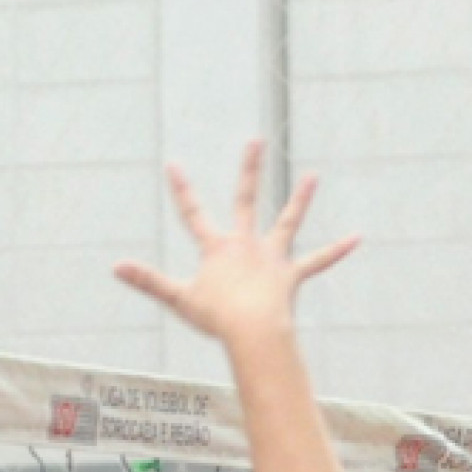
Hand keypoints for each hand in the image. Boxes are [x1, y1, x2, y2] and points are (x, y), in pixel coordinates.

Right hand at [114, 141, 359, 345]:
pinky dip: (336, 251)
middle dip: (249, 169)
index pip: (193, 213)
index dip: (182, 189)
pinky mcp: (291, 275)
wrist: (251, 330)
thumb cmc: (215, 318)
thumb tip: (115, 267)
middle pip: (246, 199)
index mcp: (217, 248)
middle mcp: (246, 244)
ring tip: (312, 177)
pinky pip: (317, 261)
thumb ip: (147, 281)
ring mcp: (271, 257)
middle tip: (255, 141)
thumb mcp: (177, 298)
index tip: (174, 165)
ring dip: (300, 199)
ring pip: (287, 222)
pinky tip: (356, 239)